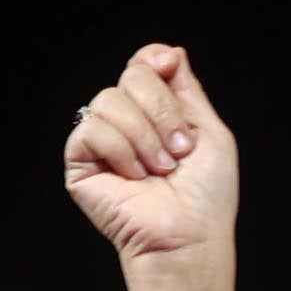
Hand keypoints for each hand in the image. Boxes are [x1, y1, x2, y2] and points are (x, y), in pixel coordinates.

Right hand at [65, 45, 239, 270]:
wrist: (189, 238)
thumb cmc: (205, 198)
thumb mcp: (210, 132)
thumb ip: (188, 90)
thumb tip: (170, 52)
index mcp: (156, 114)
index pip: (142, 65)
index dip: (153, 60)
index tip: (169, 69)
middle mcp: (127, 123)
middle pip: (130, 76)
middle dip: (161, 109)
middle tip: (179, 150)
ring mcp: (102, 142)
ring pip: (109, 100)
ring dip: (144, 136)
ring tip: (160, 170)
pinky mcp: (80, 162)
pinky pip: (91, 129)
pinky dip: (121, 151)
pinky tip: (134, 177)